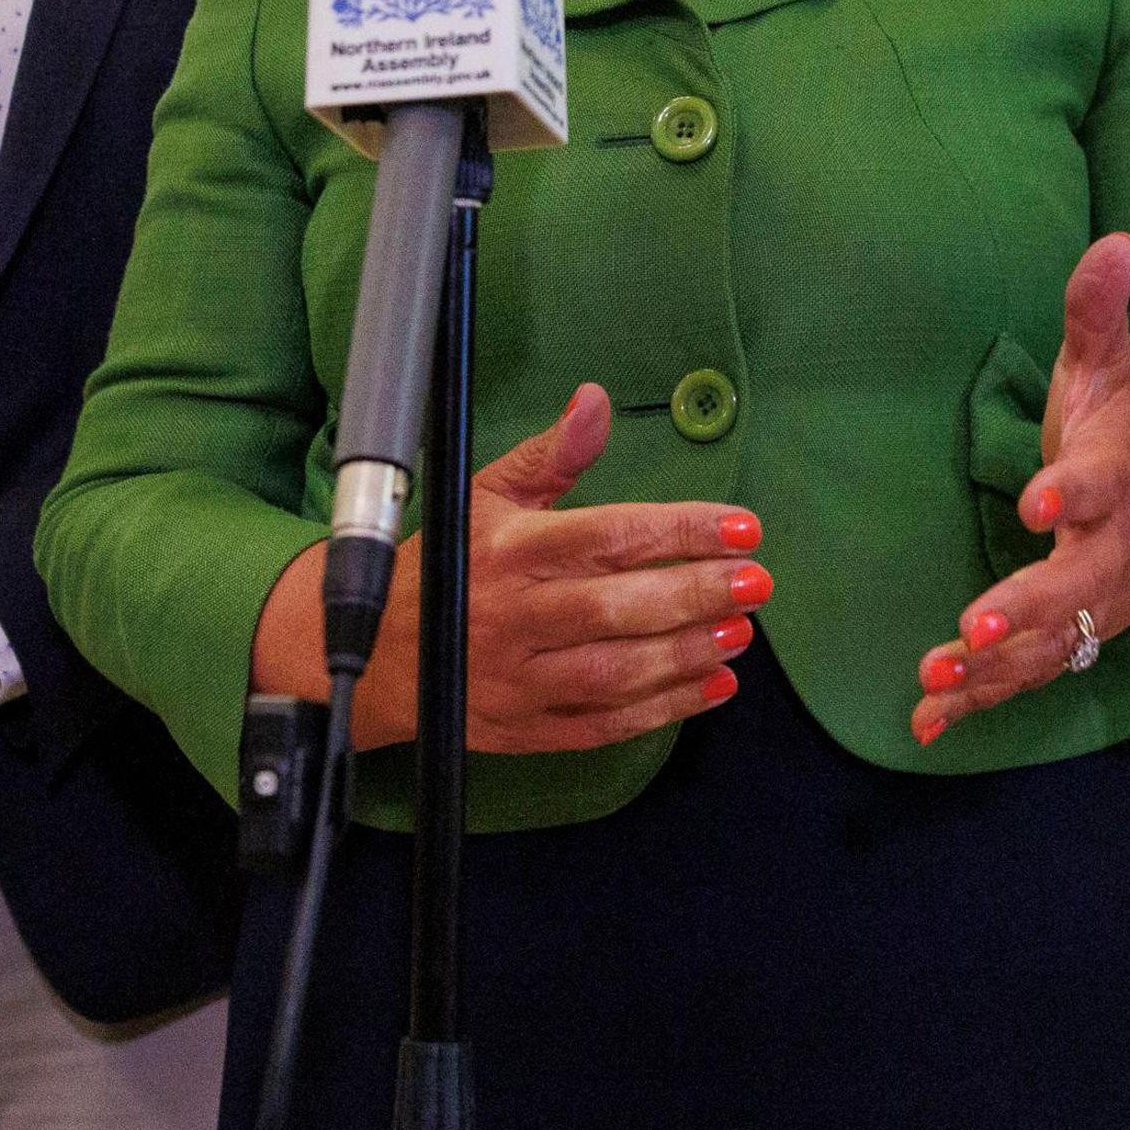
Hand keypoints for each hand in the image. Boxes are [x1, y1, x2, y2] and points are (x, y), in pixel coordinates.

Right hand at [248, 384, 760, 754]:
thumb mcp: (487, 496)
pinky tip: (712, 684)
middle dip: (695, 594)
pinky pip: (602, 724)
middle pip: (616, 608)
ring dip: (686, 654)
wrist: (372, 653)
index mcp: (509, 550)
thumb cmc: (446, 565)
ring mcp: (517, 678)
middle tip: (756, 582)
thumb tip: (596, 399)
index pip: (608, 536)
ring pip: (614, 672)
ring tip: (739, 632)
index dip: (681, 532)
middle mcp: (513, 615)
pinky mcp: (524, 729)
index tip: (741, 527)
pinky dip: (662, 709)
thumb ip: (551, 455)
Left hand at [911, 234, 1129, 745]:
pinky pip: (1028, 675)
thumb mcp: (1115, 366)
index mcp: (1122, 477)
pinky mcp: (1074, 635)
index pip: (1101, 485)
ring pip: (1050, 644)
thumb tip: (1115, 238)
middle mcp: (1113, 549)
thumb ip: (1099, 310)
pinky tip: (926, 721)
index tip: (1039, 499)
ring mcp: (1097, 602)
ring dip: (994, 667)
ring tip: (936, 680)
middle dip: (1027, 607)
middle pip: (1076, 585)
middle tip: (975, 626)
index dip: (1072, 491)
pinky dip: (981, 702)